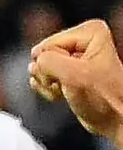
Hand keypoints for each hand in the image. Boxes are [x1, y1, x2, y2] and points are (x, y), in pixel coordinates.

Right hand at [27, 18, 122, 138]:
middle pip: (44, 54)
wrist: (114, 118)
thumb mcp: (73, 75)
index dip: (53, 66)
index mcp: (90, 31)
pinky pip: (43, 75)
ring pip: (41, 66)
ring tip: (67, 90)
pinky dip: (48, 89)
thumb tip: (34, 63)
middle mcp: (83, 39)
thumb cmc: (104, 98)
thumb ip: (47, 62)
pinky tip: (63, 94)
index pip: (48, 46)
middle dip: (49, 75)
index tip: (71, 78)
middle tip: (68, 85)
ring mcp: (75, 54)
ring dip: (48, 84)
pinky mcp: (69, 69)